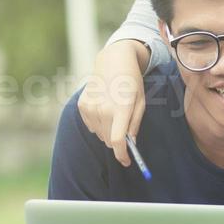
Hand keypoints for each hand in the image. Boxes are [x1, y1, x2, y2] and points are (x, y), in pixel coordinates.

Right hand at [78, 40, 149, 167]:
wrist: (113, 61)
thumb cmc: (131, 83)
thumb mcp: (141, 102)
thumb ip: (135, 124)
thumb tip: (130, 143)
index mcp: (122, 108)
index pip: (118, 141)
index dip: (122, 155)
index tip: (126, 162)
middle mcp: (104, 109)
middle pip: (109, 140)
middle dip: (118, 142)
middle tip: (124, 131)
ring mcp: (91, 107)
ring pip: (100, 135)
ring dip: (108, 131)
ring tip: (114, 113)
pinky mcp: (82, 105)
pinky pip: (91, 126)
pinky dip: (98, 124)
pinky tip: (104, 109)